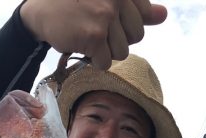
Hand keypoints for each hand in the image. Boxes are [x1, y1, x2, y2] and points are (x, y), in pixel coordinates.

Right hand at [20, 0, 166, 69]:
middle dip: (117, 40)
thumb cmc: (75, 3)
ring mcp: (106, 17)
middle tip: (96, 29)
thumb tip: (164, 15)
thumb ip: (136, 8)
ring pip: (122, 52)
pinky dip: (94, 60)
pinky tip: (82, 45)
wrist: (41, 9)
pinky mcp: (95, 36)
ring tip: (88, 36)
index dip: (126, 26)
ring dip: (105, 51)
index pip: (143, 18)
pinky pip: (106, 62)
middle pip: (135, 37)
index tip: (107, 20)